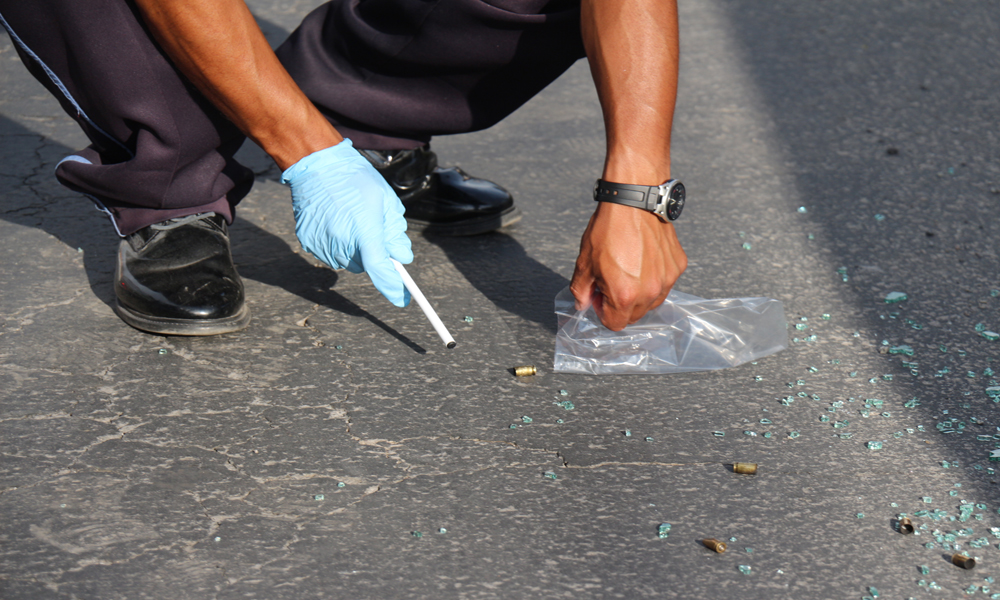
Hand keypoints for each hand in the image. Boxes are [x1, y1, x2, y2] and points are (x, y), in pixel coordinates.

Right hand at [282, 139, 412, 306]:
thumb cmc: (355, 179)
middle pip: (365, 266)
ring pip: (348, 262)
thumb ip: (395, 231)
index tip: (402, 299)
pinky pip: (331, 255)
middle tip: (371, 228)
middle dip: (373, 254)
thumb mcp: (385, 200)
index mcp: (364, 229)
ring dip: (355, 250)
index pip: (381, 269)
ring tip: (350, 219)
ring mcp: (323, 244)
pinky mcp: (309, 243)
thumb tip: (402, 257)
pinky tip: (336, 222)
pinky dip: (338, 246)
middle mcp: (342, 241)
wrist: (316, 165)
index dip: (393, 287)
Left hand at [569, 202, 686, 330]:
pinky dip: (654, 276)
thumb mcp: (584, 262)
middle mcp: (650, 292)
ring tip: (629, 268)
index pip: (615, 324)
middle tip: (611, 280)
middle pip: (634, 315)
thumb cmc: (608, 229)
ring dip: (640, 293)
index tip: (599, 295)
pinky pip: (665, 281)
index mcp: (624, 295)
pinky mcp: (677, 265)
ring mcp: (667, 279)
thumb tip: (582, 305)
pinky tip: (644, 257)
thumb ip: (581, 290)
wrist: (634, 200)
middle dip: (621, 304)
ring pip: (652, 301)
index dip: (602, 311)